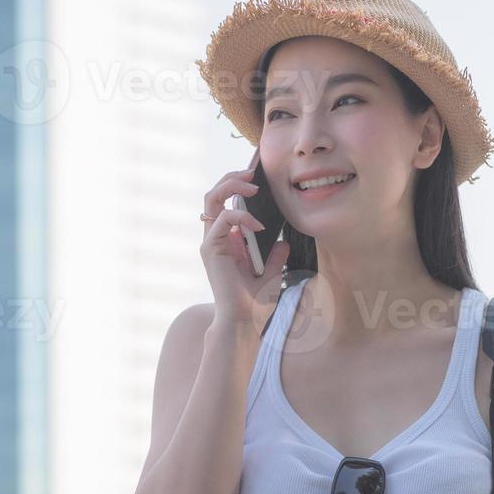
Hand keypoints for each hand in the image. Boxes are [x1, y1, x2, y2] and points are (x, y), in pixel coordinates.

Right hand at [198, 167, 289, 332]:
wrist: (243, 321)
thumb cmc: (254, 303)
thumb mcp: (271, 274)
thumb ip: (275, 258)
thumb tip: (283, 242)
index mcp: (226, 240)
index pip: (227, 201)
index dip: (238, 183)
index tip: (258, 172)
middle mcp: (215, 238)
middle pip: (214, 194)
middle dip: (233, 177)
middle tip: (254, 173)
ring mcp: (210, 242)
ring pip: (211, 199)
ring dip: (231, 185)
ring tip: (253, 186)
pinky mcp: (210, 249)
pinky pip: (223, 219)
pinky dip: (241, 216)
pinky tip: (258, 225)